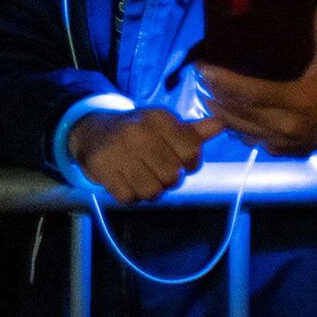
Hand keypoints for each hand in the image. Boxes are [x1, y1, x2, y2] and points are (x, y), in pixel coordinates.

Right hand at [67, 107, 222, 204]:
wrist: (94, 131)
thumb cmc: (138, 131)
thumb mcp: (164, 126)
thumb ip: (192, 131)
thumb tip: (221, 124)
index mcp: (159, 119)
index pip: (191, 153)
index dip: (189, 164)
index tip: (178, 160)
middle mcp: (139, 132)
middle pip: (173, 177)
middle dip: (168, 180)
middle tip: (157, 170)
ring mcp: (119, 150)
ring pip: (152, 191)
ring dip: (149, 190)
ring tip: (142, 176)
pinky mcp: (102, 168)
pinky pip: (129, 197)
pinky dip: (130, 194)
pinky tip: (125, 180)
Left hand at [196, 0, 316, 157]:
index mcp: (298, 100)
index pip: (253, 92)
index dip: (226, 82)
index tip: (204, 69)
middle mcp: (285, 123)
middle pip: (239, 110)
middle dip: (215, 94)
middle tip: (198, 76)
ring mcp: (280, 141)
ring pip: (239, 128)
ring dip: (218, 111)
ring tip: (202, 93)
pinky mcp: (278, 151)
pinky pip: (249, 139)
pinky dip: (233, 127)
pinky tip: (221, 113)